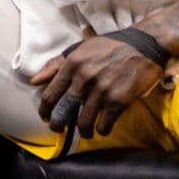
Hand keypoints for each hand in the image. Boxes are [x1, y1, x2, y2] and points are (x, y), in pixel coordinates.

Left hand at [30, 34, 163, 138]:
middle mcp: (84, 78)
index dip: (44, 109)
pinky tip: (101, 129)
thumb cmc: (108, 47)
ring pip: (84, 121)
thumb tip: (35, 81)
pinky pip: (104, 124)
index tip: (44, 116)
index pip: (50, 93)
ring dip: (82, 131)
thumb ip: (56, 65)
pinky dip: (101, 130)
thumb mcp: (79, 49)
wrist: (143, 46)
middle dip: (58, 124)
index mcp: (72, 64)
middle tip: (58, 129)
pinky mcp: (119, 101)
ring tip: (84, 132)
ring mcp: (102, 91)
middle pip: (64, 110)